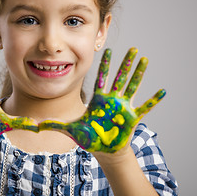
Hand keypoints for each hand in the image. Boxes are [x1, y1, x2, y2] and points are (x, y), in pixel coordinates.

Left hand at [40, 48, 165, 152]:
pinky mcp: (132, 118)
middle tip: (133, 48)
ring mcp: (123, 107)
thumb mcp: (69, 129)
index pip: (101, 78)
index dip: (104, 64)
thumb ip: (53, 124)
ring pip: (132, 86)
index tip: (107, 49)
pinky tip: (163, 90)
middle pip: (120, 77)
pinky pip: (145, 107)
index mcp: (99, 99)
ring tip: (145, 60)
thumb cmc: (88, 137)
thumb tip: (34, 123)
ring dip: (139, 74)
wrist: (103, 149)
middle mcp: (112, 100)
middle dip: (125, 63)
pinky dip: (154, 100)